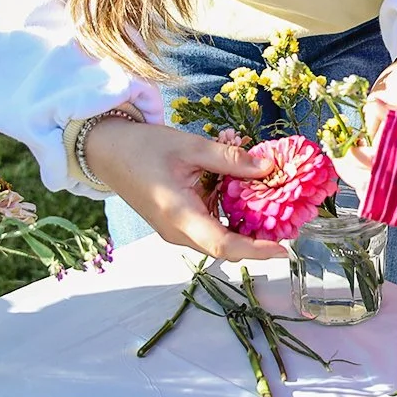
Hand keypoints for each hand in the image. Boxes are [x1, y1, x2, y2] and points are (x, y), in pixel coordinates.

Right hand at [85, 116, 289, 262]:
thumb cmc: (143, 147)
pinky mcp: (177, 224)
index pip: (223, 245)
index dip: (256, 250)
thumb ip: (230, 159)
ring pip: (219, 238)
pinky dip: (230, 218)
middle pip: (226, 245)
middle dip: (258, 237)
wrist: (107, 152)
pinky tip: (246, 199)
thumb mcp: (190, 146)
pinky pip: (209, 227)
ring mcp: (176, 231)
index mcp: (179, 215)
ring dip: (245, 227)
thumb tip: (268, 167)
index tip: (283, 249)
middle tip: (289, 221)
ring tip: (274, 209)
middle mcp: (178, 232)